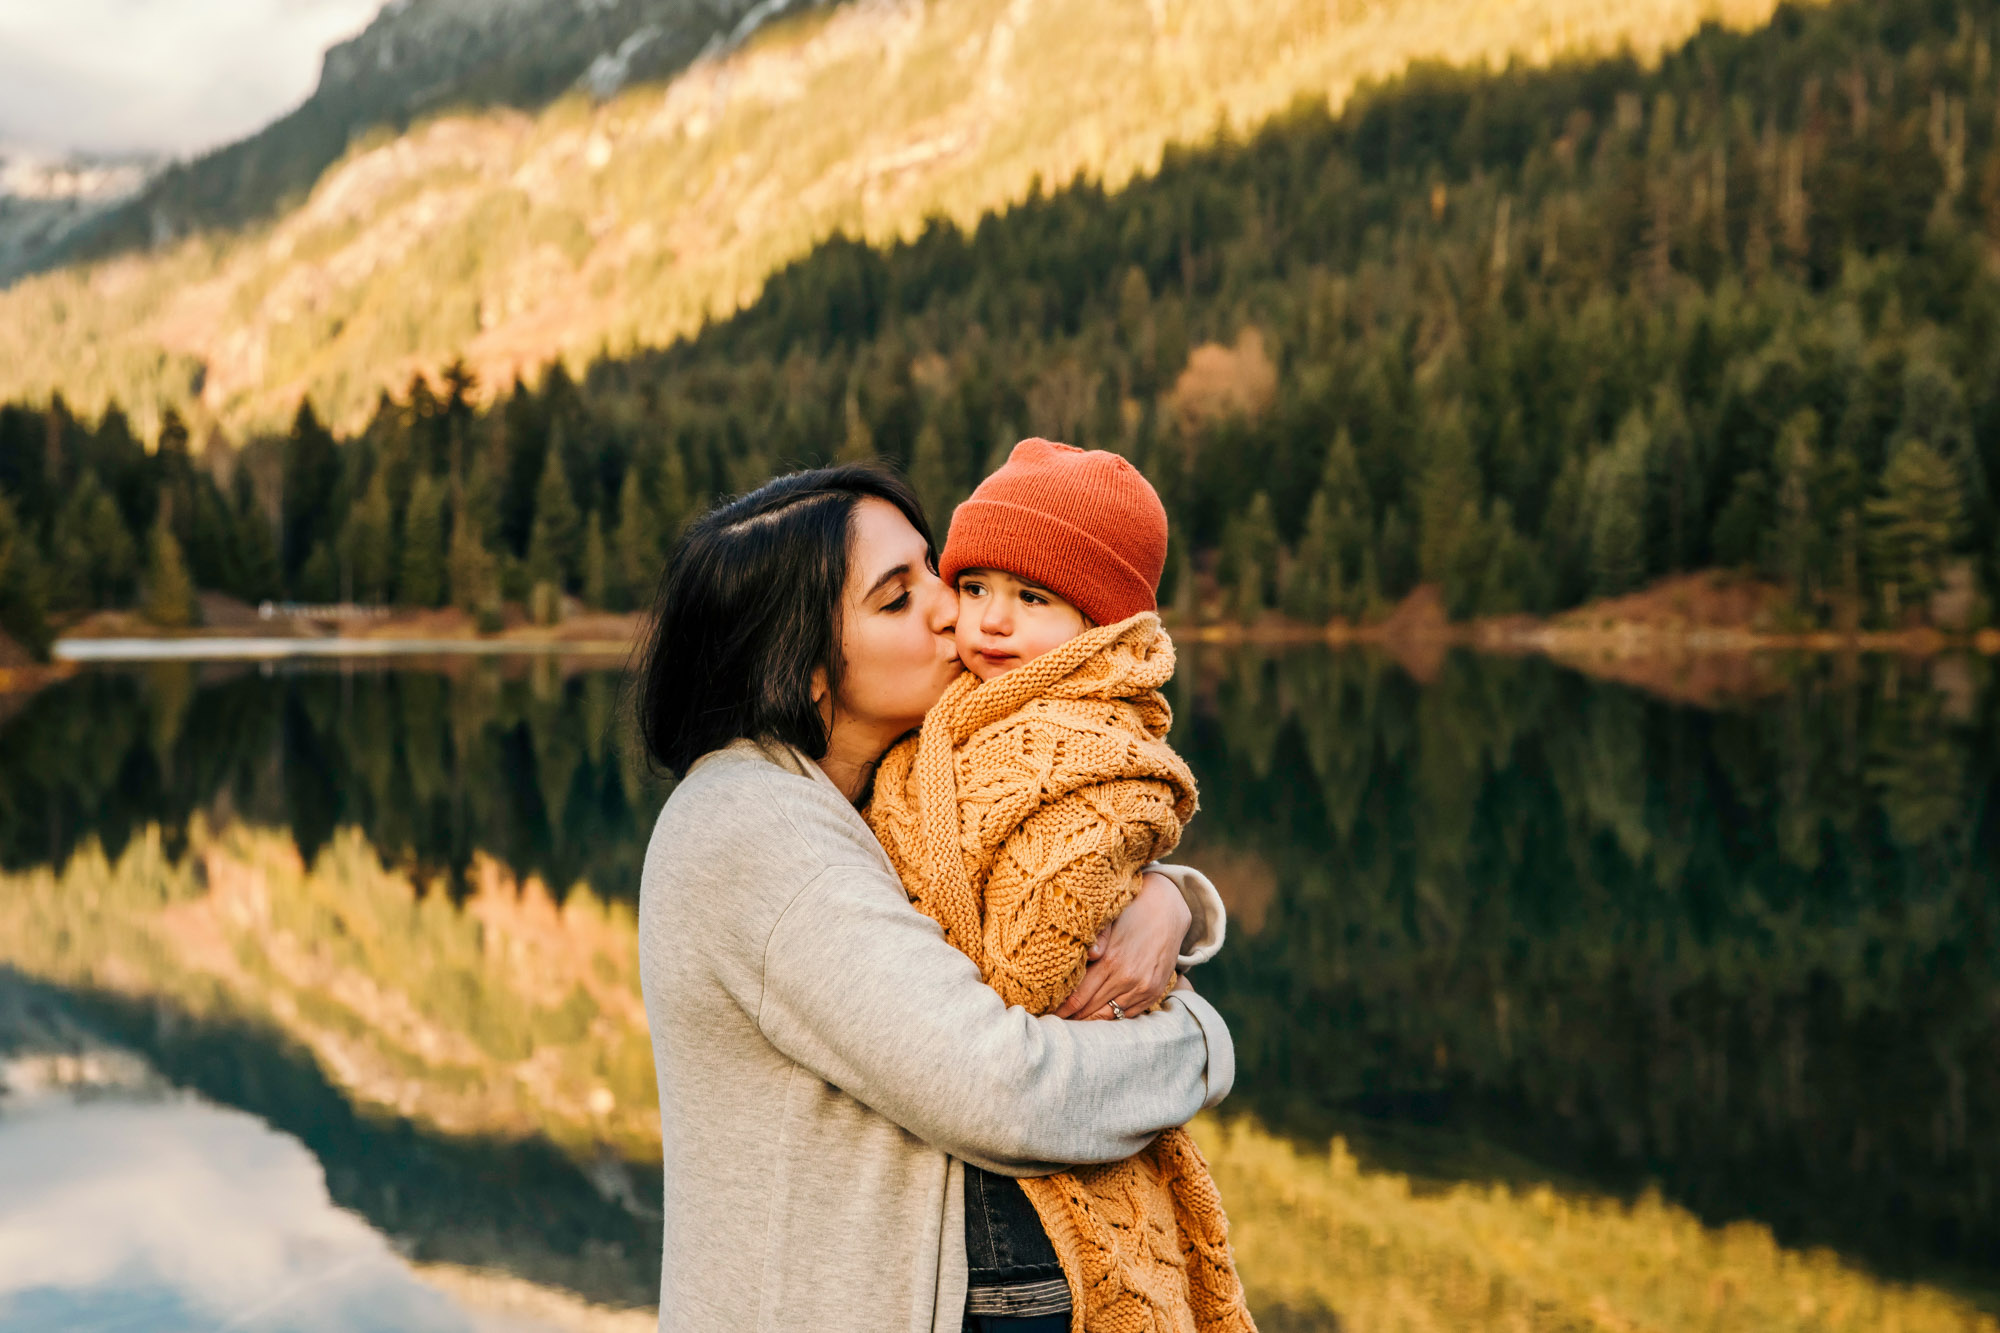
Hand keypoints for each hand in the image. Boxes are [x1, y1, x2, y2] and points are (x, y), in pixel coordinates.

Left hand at [1054, 871, 1189, 1019]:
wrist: (1168, 909)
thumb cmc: (1132, 911)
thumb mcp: (1109, 919)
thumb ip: (1095, 938)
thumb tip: (1088, 955)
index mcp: (1110, 961)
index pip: (1078, 997)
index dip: (1061, 1009)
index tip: (1048, 1014)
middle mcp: (1127, 978)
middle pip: (1091, 1010)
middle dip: (1071, 1018)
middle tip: (1054, 1022)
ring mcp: (1143, 988)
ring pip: (1110, 1016)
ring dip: (1091, 1021)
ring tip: (1073, 1022)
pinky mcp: (1154, 991)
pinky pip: (1129, 1014)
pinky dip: (1113, 1017)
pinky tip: (1098, 1016)